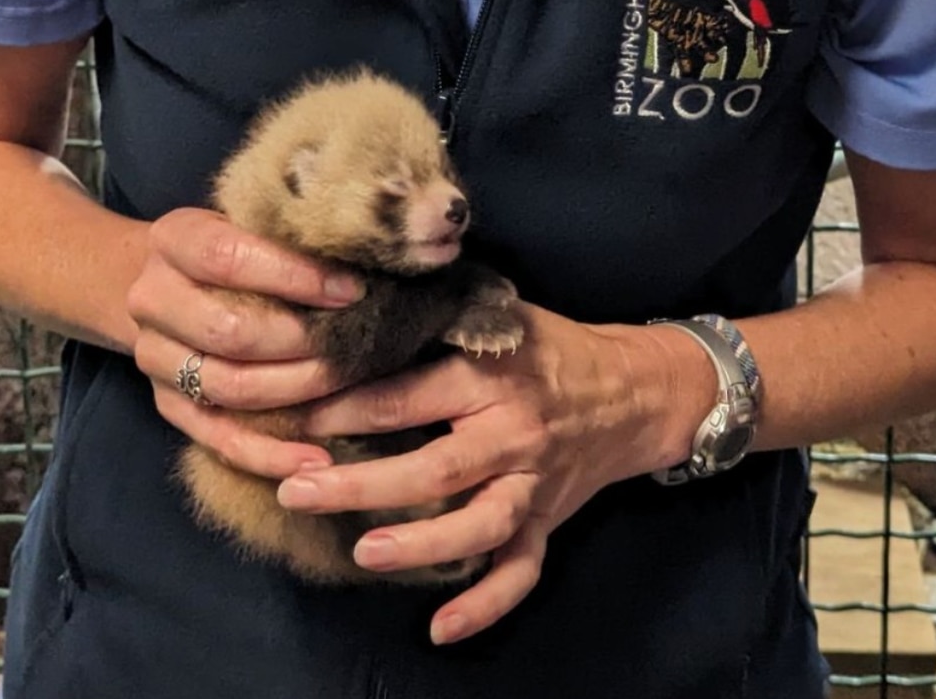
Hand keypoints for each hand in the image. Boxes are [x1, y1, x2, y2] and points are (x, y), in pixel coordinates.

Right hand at [127, 207, 364, 477]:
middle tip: (361, 346)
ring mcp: (155, 357)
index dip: (295, 277)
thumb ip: (295, 236)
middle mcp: (151, 299)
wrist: (174, 281)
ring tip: (353, 390)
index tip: (353, 290)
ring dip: (297, 393)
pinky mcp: (168, 405)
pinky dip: (270, 454)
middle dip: (303, 343)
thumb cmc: (240, 247)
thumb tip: (375, 257)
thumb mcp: (256, 223)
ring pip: (229, 387)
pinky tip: (317, 460)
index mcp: (173, 239)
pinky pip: (219, 440)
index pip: (228, 258)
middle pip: (229, 331)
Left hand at [276, 302, 713, 644]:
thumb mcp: (502, 315)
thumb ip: (440, 318)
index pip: (412, 396)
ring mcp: (533, 485)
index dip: (350, 408)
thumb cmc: (552, 347)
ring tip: (365, 554)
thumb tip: (361, 307)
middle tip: (299, 491)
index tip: (298, 419)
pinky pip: (521, 572)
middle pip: (437, 468)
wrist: (637, 390)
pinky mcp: (547, 521)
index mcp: (493, 378)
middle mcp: (514, 434)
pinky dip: (486, 605)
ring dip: (422, 544)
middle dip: (363, 483)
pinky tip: (440, 628)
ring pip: (479, 525)